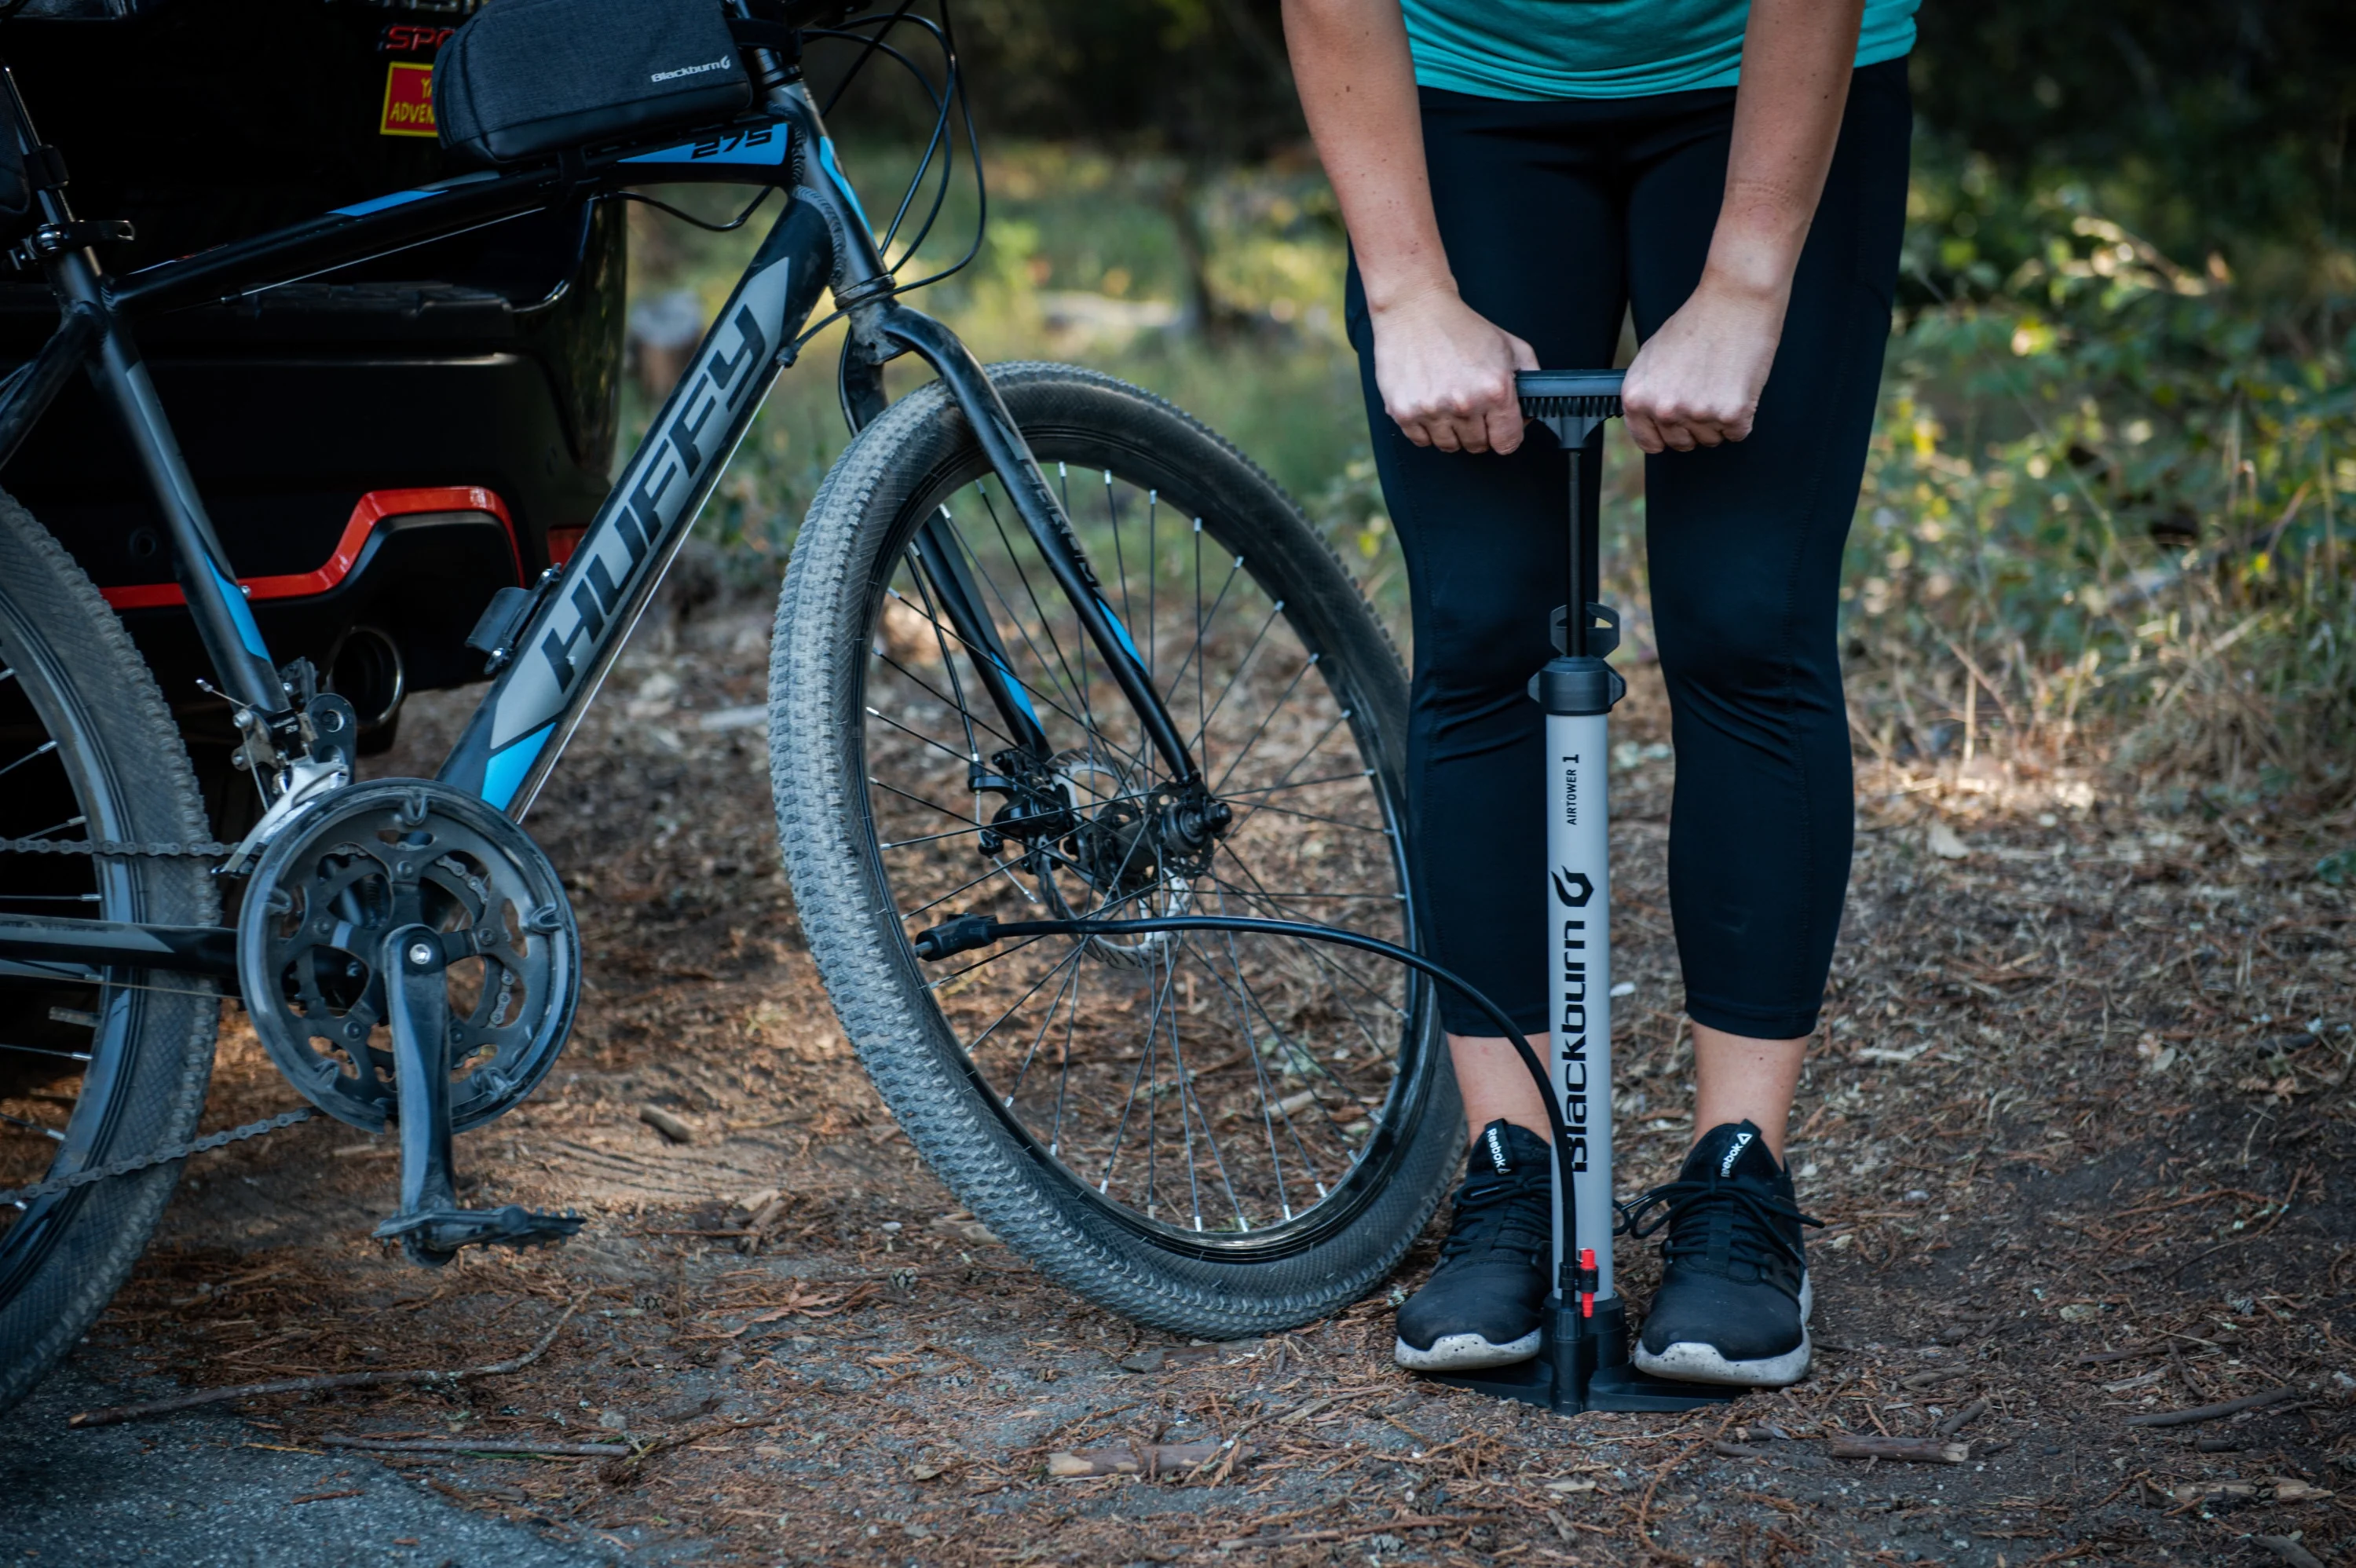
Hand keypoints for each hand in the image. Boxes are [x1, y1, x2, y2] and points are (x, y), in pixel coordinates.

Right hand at [1370, 287, 1539, 454]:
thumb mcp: (1510, 346)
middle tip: (1471, 407)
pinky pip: (1421, 441)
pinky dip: (1426, 429)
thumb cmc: (1460, 326)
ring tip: (1448, 404)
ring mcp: (1432, 410)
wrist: (1416, 309)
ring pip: (1449, 446)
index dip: (1505, 436)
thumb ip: (1531, 379)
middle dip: (1478, 431)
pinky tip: (1430, 405)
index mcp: (1495, 389)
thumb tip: (1530, 411)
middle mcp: (1464, 404)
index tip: (1499, 429)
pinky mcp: (1404, 412)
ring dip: (1452, 431)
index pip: (1507, 442)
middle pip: (1478, 446)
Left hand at [1621, 278, 1786, 453]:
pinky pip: (1738, 433)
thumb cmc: (1695, 322)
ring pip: (1711, 440)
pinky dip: (1741, 416)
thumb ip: (1647, 391)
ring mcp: (1698, 414)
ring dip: (1718, 420)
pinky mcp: (1732, 414)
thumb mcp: (1650, 356)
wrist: (1734, 300)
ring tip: (1721, 384)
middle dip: (1694, 425)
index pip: (1649, 442)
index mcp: (1638, 398)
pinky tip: (1737, 387)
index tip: (1676, 427)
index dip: (1665, 435)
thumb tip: (1650, 418)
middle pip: (1682, 443)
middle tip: (1705, 393)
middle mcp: (1664, 410)